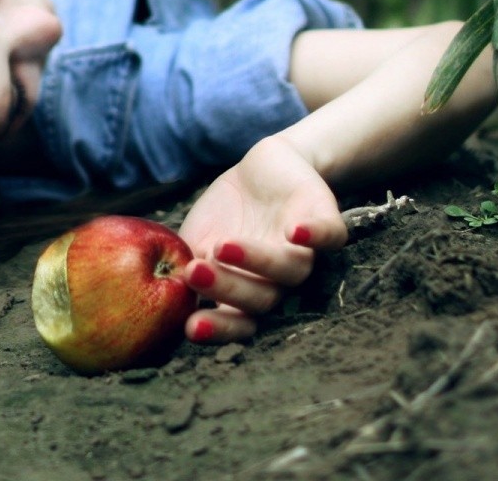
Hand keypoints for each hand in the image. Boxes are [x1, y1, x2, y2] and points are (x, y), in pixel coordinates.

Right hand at [174, 136, 347, 343]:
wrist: (265, 168)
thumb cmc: (226, 213)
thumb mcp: (195, 239)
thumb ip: (185, 267)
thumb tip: (166, 292)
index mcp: (249, 291)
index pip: (239, 322)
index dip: (219, 329)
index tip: (191, 327)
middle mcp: (280, 279)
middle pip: (264, 298)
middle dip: (229, 289)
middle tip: (195, 273)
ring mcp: (305, 251)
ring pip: (292, 269)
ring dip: (258, 261)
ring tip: (223, 246)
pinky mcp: (325, 220)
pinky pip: (331, 235)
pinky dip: (317, 235)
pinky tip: (294, 231)